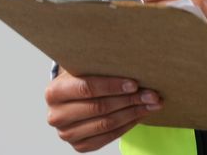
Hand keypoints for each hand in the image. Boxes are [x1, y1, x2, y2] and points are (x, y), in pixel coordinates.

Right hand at [44, 71, 161, 152]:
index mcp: (54, 92)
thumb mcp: (85, 68)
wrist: (72, 100)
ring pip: (106, 124)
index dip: (112, 86)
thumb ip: (102, 65)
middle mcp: (56, 115)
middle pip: (99, 107)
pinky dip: (127, 125)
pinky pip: (108, 137)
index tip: (134, 83)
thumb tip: (135, 62)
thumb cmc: (83, 80)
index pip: (86, 88)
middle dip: (130, 100)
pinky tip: (140, 115)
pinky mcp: (79, 146)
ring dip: (133, 113)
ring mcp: (66, 133)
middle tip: (152, 94)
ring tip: (152, 104)